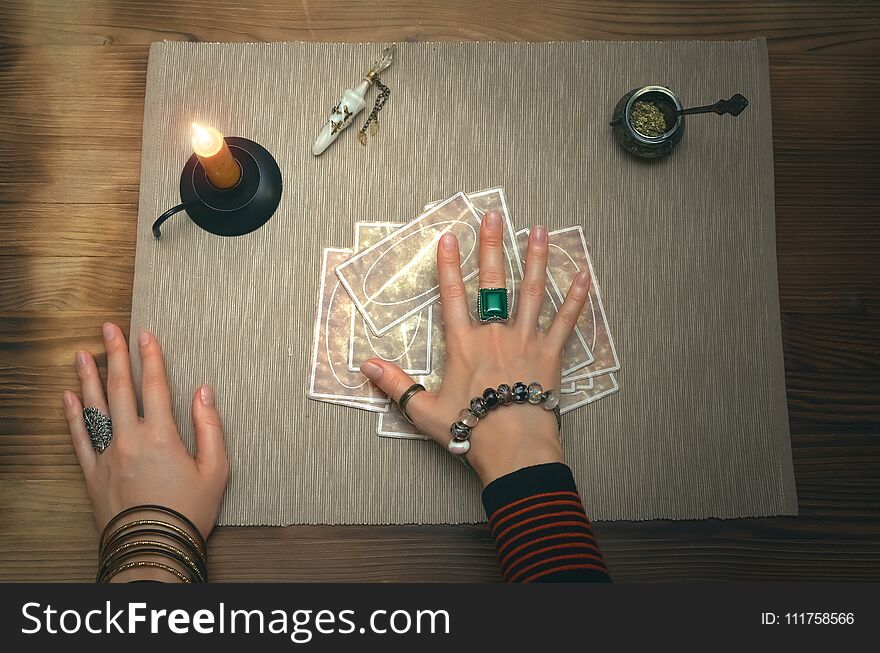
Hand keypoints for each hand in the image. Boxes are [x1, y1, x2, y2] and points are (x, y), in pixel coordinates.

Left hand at [63, 323, 228, 540]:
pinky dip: (73, 416)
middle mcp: (130, 439)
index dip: (150, 357)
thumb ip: (210, 427)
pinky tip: (69, 397)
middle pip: (121, 388)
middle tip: (109, 329)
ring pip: (95, 408)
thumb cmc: (188, 512)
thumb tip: (204, 393)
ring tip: (83, 353)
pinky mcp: (93, 473)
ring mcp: (108, 455)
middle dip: (115, 354)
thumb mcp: (215, 469)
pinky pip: (79, 438)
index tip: (145, 335)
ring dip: (89, 377)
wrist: (153, 547)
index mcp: (162, 436)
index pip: (154, 386)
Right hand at [360, 211, 590, 485]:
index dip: (448, 265)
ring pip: (532, 292)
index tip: (448, 237)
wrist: (513, 447)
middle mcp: (494, 334)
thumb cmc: (470, 431)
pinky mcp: (551, 354)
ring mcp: (526, 341)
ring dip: (535, 260)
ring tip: (539, 230)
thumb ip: (396, 385)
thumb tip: (366, 365)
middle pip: (492, 283)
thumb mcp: (424, 410)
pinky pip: (566, 322)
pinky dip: (576, 299)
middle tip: (493, 216)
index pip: (452, 296)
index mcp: (463, 345)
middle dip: (491, 247)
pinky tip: (584, 276)